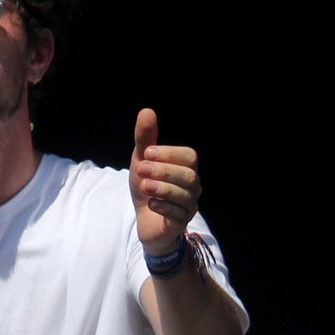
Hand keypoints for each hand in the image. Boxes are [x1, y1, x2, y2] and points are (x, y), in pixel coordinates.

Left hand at [130, 108, 201, 258]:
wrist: (145, 220)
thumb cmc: (148, 187)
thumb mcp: (141, 161)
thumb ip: (145, 139)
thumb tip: (147, 111)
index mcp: (185, 168)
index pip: (189, 156)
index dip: (170, 153)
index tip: (147, 152)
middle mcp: (192, 186)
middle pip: (189, 175)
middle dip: (164, 170)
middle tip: (141, 168)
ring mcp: (188, 206)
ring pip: (184, 195)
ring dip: (163, 188)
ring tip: (144, 185)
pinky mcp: (180, 223)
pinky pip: (178, 214)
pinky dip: (164, 207)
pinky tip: (151, 203)